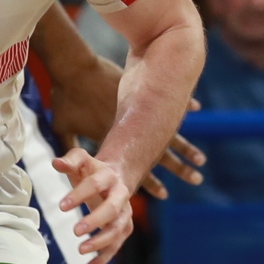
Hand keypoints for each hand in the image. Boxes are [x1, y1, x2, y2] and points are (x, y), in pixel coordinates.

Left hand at [44, 56, 204, 195]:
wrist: (76, 68)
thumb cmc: (67, 97)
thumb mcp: (63, 126)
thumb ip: (69, 146)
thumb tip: (62, 164)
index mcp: (114, 140)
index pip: (138, 168)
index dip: (151, 182)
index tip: (164, 195)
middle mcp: (132, 128)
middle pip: (164, 155)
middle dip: (180, 169)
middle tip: (197, 179)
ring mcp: (140, 109)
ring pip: (171, 131)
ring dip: (187, 145)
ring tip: (201, 156)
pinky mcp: (142, 89)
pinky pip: (168, 98)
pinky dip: (182, 103)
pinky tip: (196, 107)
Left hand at [53, 144, 136, 263]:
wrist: (116, 176)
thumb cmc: (92, 170)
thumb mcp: (81, 160)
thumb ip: (70, 159)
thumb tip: (56, 163)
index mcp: (109, 176)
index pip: (95, 184)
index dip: (79, 195)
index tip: (62, 206)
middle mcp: (121, 195)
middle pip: (113, 209)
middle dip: (95, 221)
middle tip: (76, 230)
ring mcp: (125, 213)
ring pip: (117, 230)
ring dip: (101, 242)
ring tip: (81, 250)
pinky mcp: (124, 227)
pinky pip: (116, 245)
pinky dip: (104, 258)